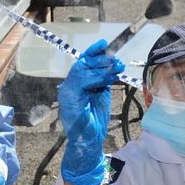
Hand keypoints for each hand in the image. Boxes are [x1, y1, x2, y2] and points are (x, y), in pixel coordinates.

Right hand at [58, 40, 123, 184]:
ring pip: (81, 70)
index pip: (83, 62)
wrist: (88, 140)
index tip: (105, 45)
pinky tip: (109, 79)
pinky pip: (81, 82)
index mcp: (76, 84)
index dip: (93, 52)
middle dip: (101, 60)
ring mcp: (67, 92)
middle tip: (117, 61)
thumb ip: (102, 80)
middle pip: (82, 64)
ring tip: (116, 67)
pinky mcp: (69, 98)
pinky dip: (96, 78)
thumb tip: (112, 66)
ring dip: (101, 67)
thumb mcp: (101, 94)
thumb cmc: (94, 120)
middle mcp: (69, 85)